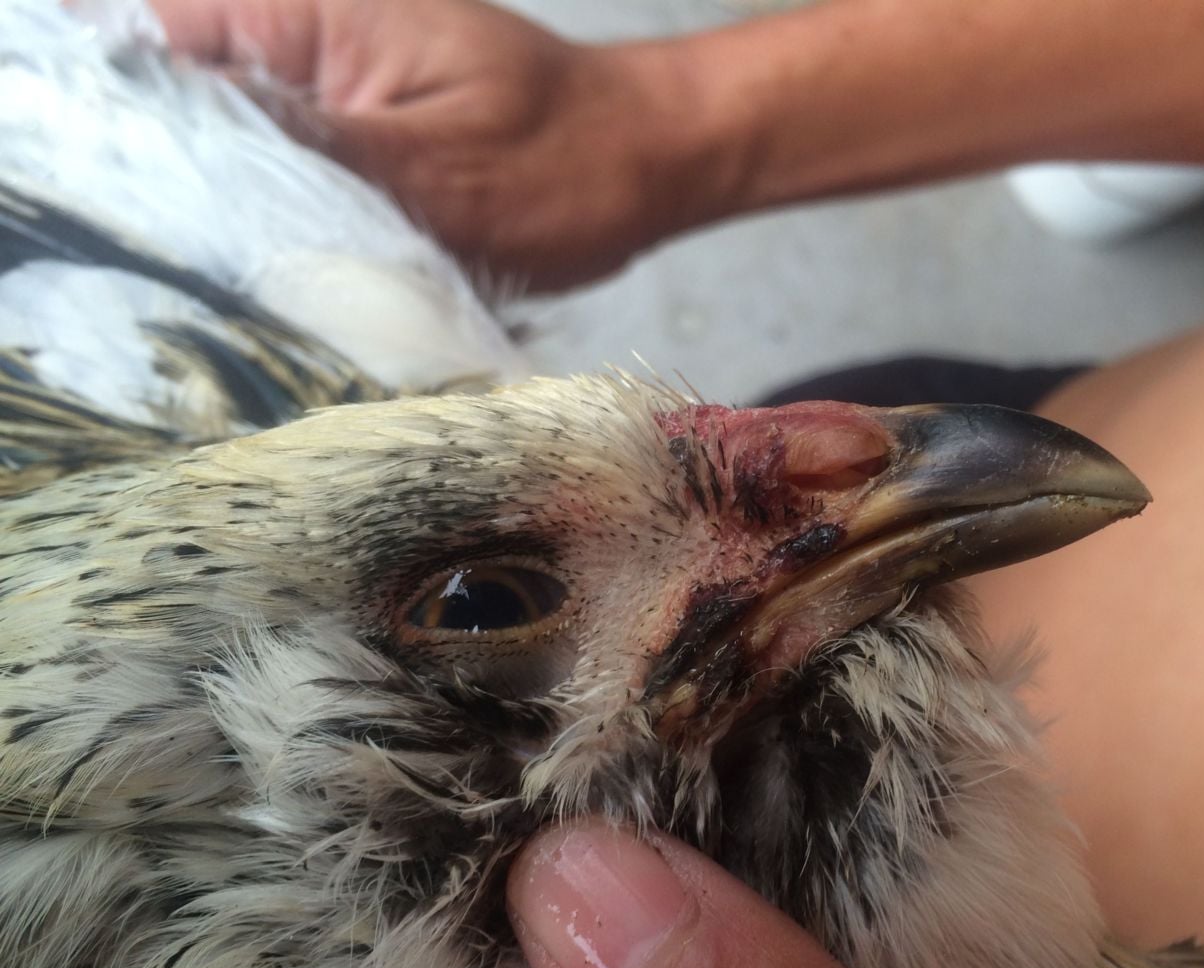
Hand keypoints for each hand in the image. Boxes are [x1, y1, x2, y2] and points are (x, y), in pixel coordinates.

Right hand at [150, 0, 733, 289]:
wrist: (648, 168)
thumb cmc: (569, 160)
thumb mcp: (433, 172)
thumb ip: (307, 165)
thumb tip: (189, 173)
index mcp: (308, 14)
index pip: (160, 49)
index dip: (141, 132)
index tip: (155, 217)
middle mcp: (303, 45)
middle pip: (189, 113)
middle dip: (194, 196)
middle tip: (223, 278)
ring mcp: (329, 99)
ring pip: (241, 166)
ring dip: (251, 230)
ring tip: (278, 290)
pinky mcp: (359, 150)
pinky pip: (296, 194)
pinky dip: (302, 242)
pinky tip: (319, 290)